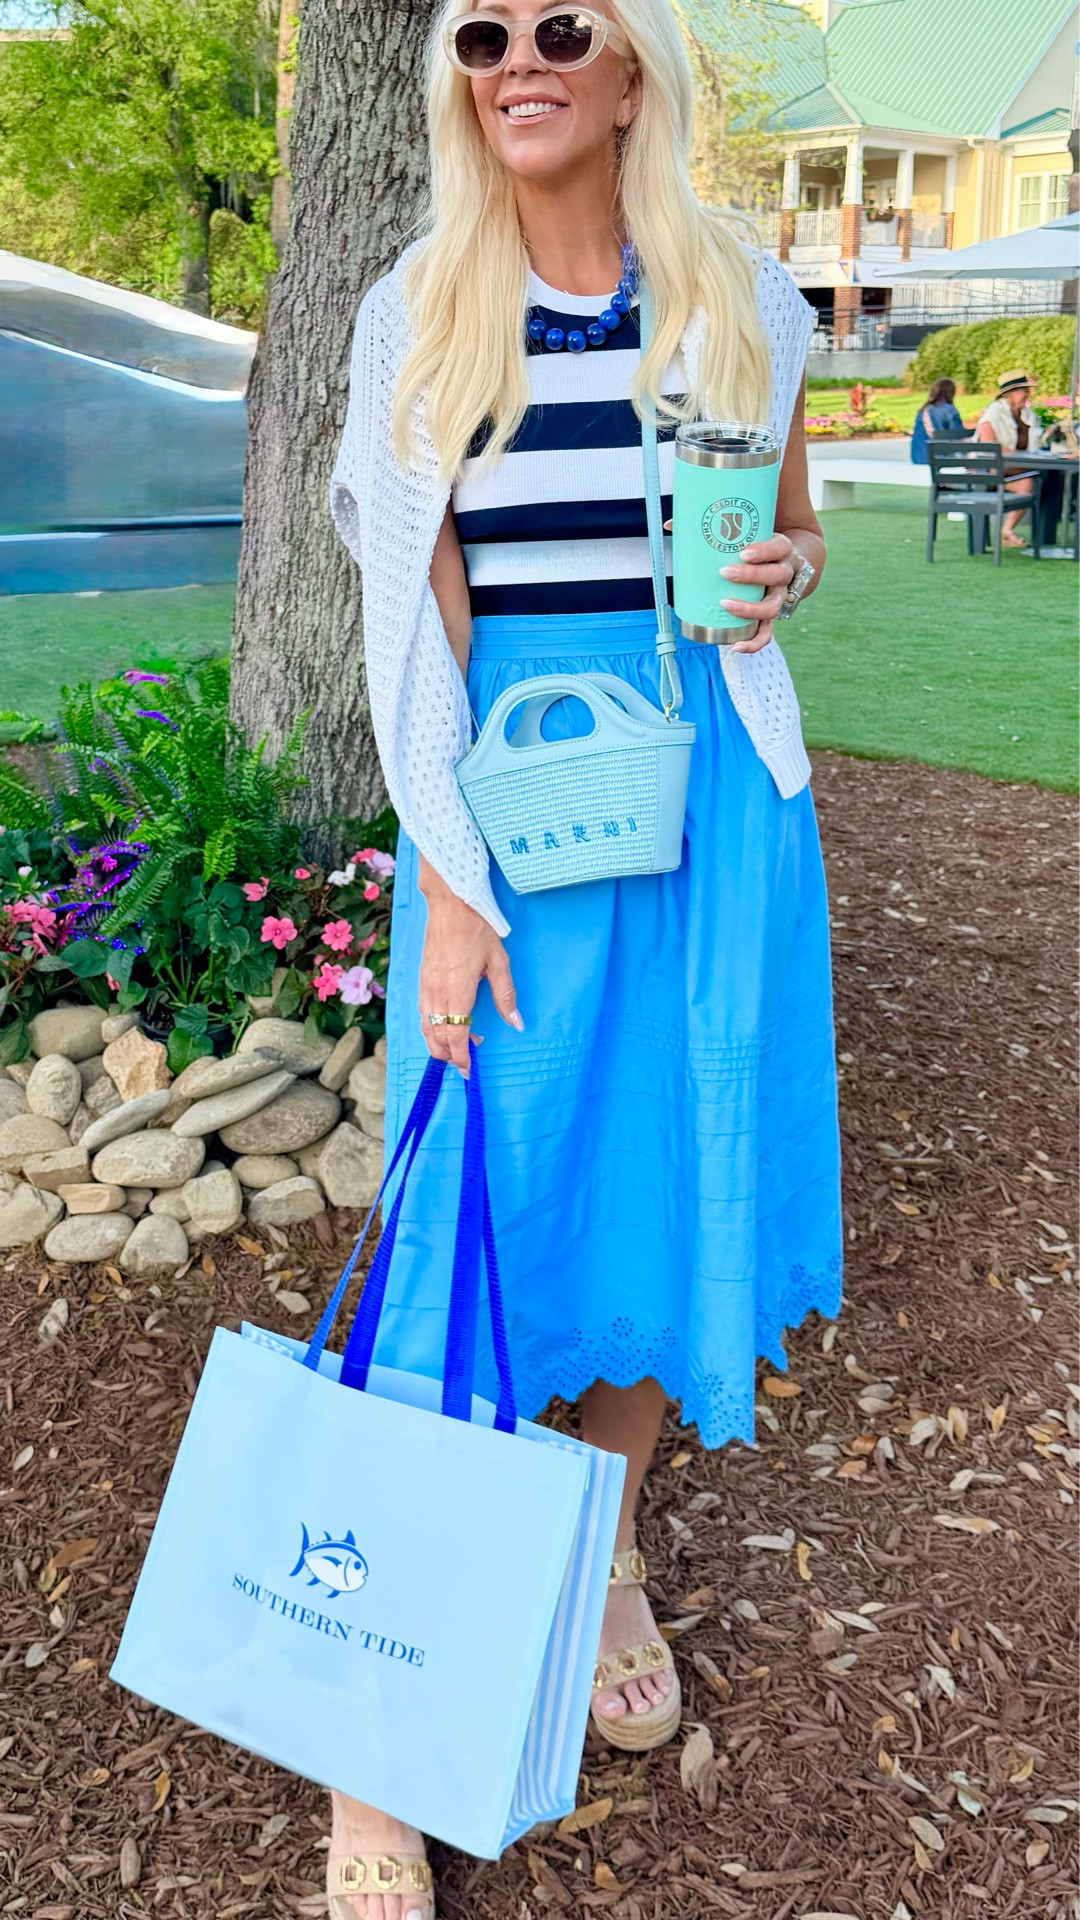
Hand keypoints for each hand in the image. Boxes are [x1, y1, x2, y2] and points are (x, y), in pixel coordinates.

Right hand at [417, 858, 521, 1074]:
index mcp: (457, 992)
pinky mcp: (421, 980)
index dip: (461, 1058)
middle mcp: (436, 993)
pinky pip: (421, 1013)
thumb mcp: (499, 962)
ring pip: (424, 1028)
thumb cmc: (477, 930)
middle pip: (436, 1038)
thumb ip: (505, 995)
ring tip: (455, 1049)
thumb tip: (516, 1023)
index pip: (455, 1036)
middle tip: (466, 1062)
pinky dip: (430, 1028)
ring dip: (438, 1044)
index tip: (468, 1071)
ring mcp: (425, 987)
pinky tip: (444, 1026)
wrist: (450, 904)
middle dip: (449, 1056)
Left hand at [718, 533, 798, 652]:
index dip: (763, 551)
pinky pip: (767, 632)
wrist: (785, 561)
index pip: (778, 548)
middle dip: (751, 576)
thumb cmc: (757, 545)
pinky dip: (754, 642)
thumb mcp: (746, 532)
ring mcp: (779, 596)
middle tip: (725, 572)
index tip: (743, 552)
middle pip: (776, 576)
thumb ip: (712, 526)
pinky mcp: (771, 615)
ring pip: (772, 606)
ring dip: (750, 608)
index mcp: (781, 549)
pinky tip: (737, 646)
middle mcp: (784, 573)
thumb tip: (671, 525)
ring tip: (725, 604)